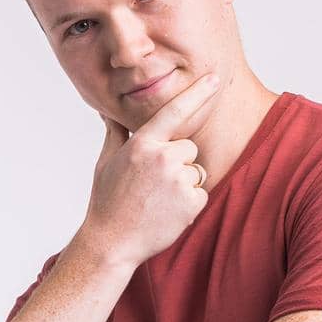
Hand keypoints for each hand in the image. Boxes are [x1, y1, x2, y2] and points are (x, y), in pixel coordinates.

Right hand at [80, 70, 222, 268]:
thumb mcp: (106, 162)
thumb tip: (108, 112)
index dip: (197, 93)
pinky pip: (201, 194)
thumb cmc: (107, 202)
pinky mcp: (191, 203)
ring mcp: (178, 180)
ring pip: (196, 171)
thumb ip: (115, 133)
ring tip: (158, 200)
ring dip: (184, 184)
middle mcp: (162, 158)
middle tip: (153, 185)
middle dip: (177, 163)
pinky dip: (189, 204)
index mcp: (142, 144)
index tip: (215, 79)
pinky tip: (167, 212)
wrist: (111, 242)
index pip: (175, 111)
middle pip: (189, 148)